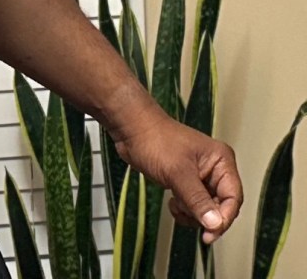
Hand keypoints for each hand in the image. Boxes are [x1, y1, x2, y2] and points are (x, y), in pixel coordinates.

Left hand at [113, 113, 242, 243]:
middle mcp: (215, 169)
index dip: (224, 218)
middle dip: (204, 215)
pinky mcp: (186, 182)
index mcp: (221, 161)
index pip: (233, 197)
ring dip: (192, 213)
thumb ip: (197, 199)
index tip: (210, 234)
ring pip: (206, 209)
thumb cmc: (155, 140)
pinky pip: (193, 205)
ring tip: (176, 204)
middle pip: (222, 206)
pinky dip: (184, 210)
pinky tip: (172, 203)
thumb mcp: (177, 172)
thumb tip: (215, 224)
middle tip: (187, 216)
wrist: (131, 130)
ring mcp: (200, 176)